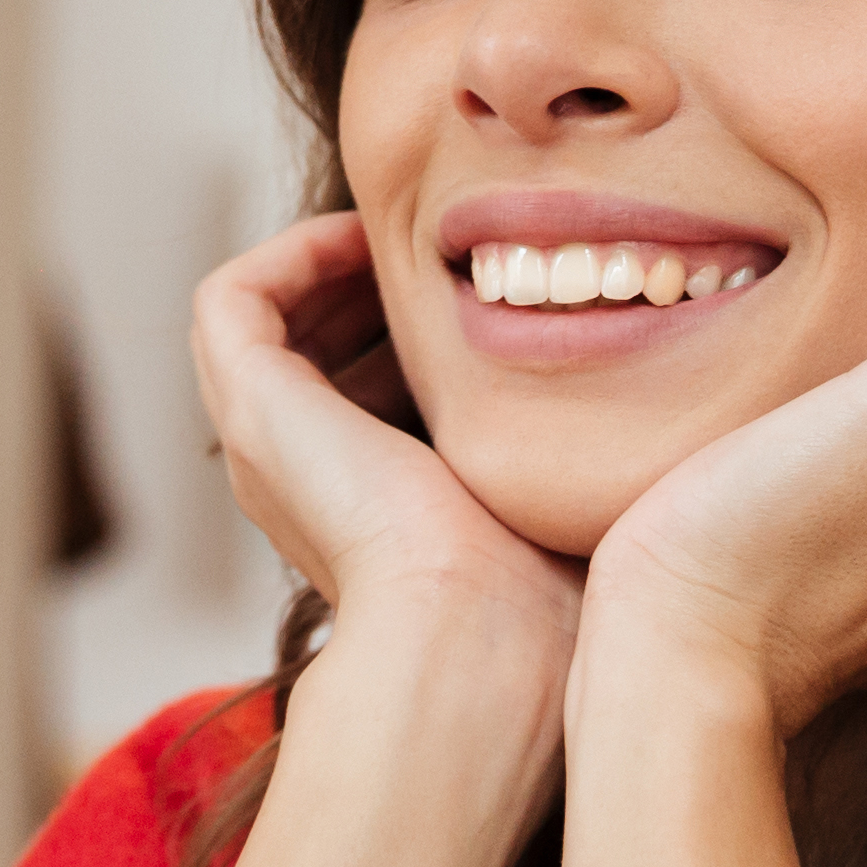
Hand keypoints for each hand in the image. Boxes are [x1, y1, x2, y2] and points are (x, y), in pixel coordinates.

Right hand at [191, 212, 577, 674]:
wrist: (481, 626)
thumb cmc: (539, 590)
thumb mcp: (548, 496)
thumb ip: (557, 447)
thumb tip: (631, 389)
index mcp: (352, 508)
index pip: (353, 391)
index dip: (405, 330)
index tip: (481, 299)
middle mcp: (293, 476)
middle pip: (302, 349)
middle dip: (366, 289)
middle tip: (446, 259)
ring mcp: (263, 441)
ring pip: (262, 320)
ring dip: (328, 264)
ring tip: (409, 240)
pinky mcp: (251, 402)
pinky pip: (235, 298)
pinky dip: (297, 251)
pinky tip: (371, 241)